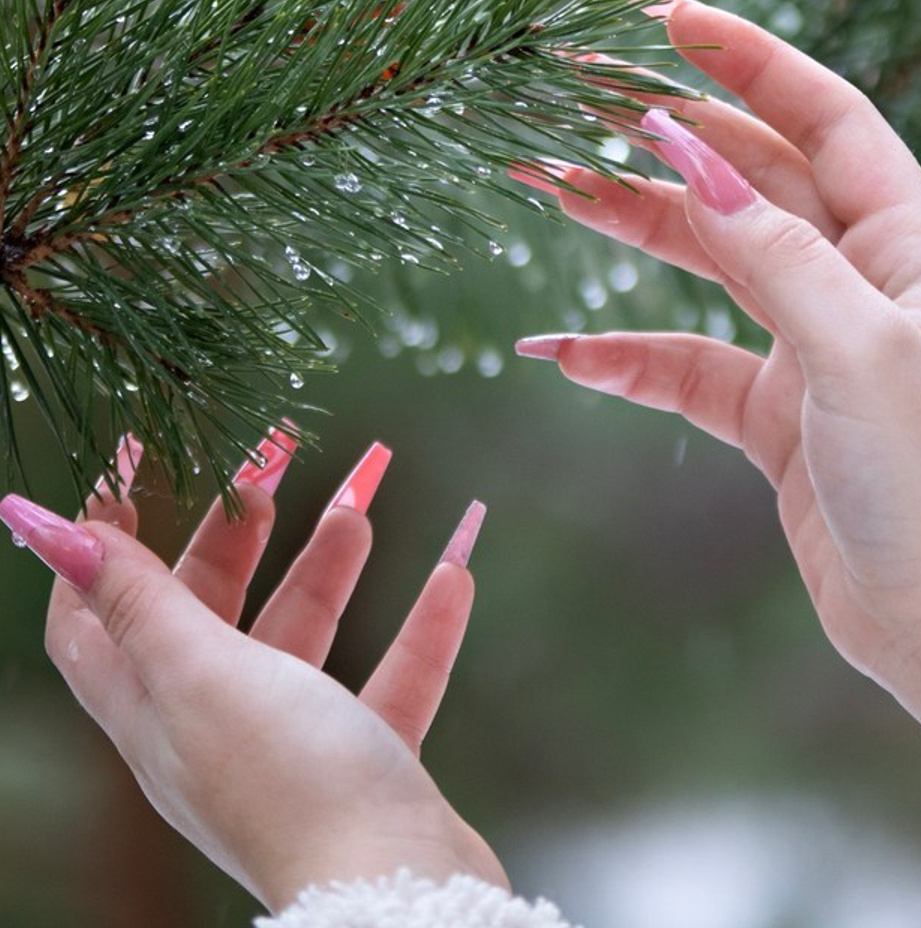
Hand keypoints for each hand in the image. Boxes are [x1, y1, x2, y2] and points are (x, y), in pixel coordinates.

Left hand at [8, 432, 503, 911]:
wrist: (397, 891)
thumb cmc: (289, 780)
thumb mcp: (203, 674)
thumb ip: (139, 600)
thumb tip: (46, 526)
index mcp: (154, 706)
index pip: (96, 610)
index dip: (106, 534)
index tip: (142, 453)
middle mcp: (213, 724)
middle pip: (209, 608)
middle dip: (239, 527)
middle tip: (277, 453)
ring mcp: (292, 742)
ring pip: (304, 633)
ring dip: (330, 562)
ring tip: (363, 496)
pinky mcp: (364, 759)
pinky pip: (390, 674)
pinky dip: (421, 621)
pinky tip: (457, 568)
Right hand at [518, 0, 920, 801]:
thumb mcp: (859, 354)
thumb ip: (775, 256)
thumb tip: (693, 156)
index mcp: (905, 245)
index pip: (822, 117)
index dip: (748, 59)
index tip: (663, 16)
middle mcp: (858, 281)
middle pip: (749, 179)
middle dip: (664, 138)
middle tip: (569, 101)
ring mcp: (813, 345)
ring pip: (709, 261)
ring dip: (631, 229)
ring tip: (546, 188)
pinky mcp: (778, 413)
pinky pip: (689, 365)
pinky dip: (629, 358)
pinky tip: (564, 356)